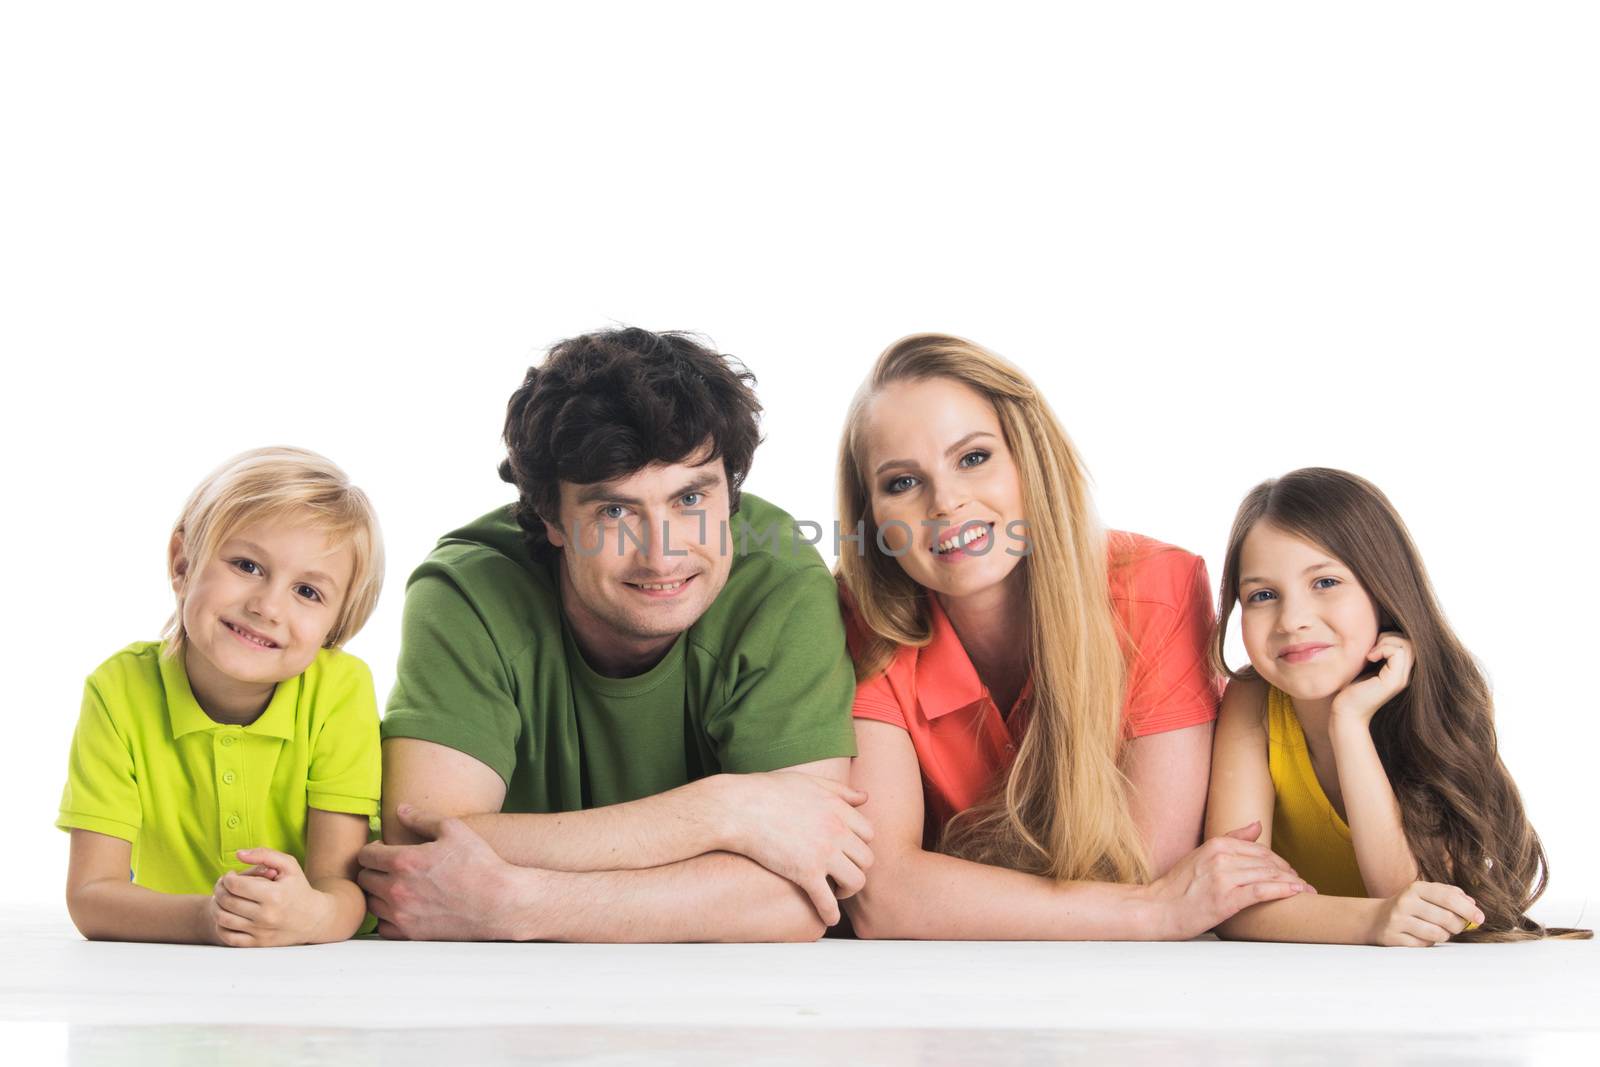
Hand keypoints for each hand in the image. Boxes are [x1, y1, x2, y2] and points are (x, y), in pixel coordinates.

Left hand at [208, 848, 328, 947]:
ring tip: (222, 898)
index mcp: (274, 895)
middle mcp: (266, 916)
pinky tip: (227, 915)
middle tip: (223, 885)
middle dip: (219, 889)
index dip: (227, 877)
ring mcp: (260, 932)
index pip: (235, 885)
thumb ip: (264, 854)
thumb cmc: (298, 889)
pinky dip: (220, 925)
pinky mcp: (257, 944)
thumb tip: (239, 854)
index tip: (231, 875)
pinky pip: (227, 936)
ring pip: (223, 919)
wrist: (314, 919)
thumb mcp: (289, 866)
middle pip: (226, 901)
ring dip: (216, 906)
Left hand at [357, 805, 522, 940]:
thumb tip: (400, 809)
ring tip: (396, 887)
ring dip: (378, 894)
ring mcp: (402, 914)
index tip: (383, 850)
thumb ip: (421, 818)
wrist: (499, 902)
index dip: (372, 849)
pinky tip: (403, 908)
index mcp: (403, 861)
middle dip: (373, 870)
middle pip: (364, 879)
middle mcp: (396, 889)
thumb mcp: (453, 830)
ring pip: (370, 904)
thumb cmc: (480, 864)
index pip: (365, 855)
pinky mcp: (410, 934)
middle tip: (389, 868)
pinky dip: (388, 917)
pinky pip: (383, 927)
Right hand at [719, 772, 873, 924]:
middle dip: (857, 868)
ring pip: (856, 881)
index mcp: (837, 808)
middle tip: (842, 874)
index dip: (858, 844)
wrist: (738, 808)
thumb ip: (839, 790)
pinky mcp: (805, 873)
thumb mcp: (808, 783)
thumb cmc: (766, 793)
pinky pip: (828, 902)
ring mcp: (822, 853)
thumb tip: (864, 797)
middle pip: (866, 859)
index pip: (868, 833)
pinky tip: (827, 917)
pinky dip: (831, 914)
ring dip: (848, 891)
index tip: (847, 852)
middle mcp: (836, 830)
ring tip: (836, 893)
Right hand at [1147, 822, 1314, 938]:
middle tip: (1302, 884)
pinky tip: (1296, 892)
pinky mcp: (1227, 898)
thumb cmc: (1177, 887)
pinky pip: (1262, 891)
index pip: (1259, 850)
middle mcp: (1221, 857)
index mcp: (1216, 845)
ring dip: (1292, 883)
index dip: (1278, 861)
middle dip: (1289, 873)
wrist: (1157, 908)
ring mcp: (1224, 877)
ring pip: (1268, 876)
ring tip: (1306, 890)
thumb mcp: (1201, 855)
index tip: (1289, 872)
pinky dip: (1283, 891)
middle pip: (1267, 862)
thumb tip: (1257, 825)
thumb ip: (1231, 839)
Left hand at [1331, 632, 1413, 724]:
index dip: (1392, 637)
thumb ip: (1375, 652)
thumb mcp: (1364, 665)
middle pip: (1411, 642)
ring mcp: (1401, 679)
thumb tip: (1376, 631)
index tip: (1372, 646)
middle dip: (1390, 637)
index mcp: (1398, 671)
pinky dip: (1383, 648)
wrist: (1345, 712)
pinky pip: (1398, 653)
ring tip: (1371, 653)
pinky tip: (1370, 657)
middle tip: (1372, 648)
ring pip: (1407, 645)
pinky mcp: (1393, 681)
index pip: (1408, 643)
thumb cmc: (1350, 688)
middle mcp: (1404, 675)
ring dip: (1386, 642)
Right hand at [1369, 880, 1482, 946]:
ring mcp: (1397, 920)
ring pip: (1437, 934)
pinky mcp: (1393, 937)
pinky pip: (1423, 945)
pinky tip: (1422, 936)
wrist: (1376, 919)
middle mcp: (1405, 902)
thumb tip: (1472, 903)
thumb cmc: (1410, 906)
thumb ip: (1450, 895)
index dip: (1468, 909)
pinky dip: (1428, 943)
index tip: (1480, 918)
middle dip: (1458, 926)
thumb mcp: (1426, 894)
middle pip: (1446, 918)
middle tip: (1457, 927)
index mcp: (1416, 888)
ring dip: (1444, 936)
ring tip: (1439, 931)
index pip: (1448, 897)